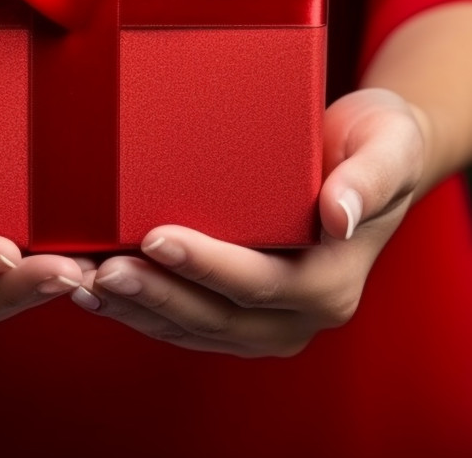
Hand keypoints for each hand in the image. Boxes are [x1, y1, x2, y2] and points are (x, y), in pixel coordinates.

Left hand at [69, 88, 426, 356]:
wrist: (370, 156)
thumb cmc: (378, 142)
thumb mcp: (390, 145)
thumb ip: (370, 177)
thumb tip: (340, 213)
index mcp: (333, 283)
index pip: (260, 284)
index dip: (206, 264)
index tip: (157, 236)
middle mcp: (300, 314)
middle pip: (216, 318)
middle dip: (155, 294)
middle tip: (100, 268)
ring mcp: (268, 322)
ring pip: (191, 328)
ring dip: (135, 309)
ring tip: (82, 281)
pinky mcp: (238, 312)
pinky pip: (183, 321)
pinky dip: (139, 308)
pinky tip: (96, 287)